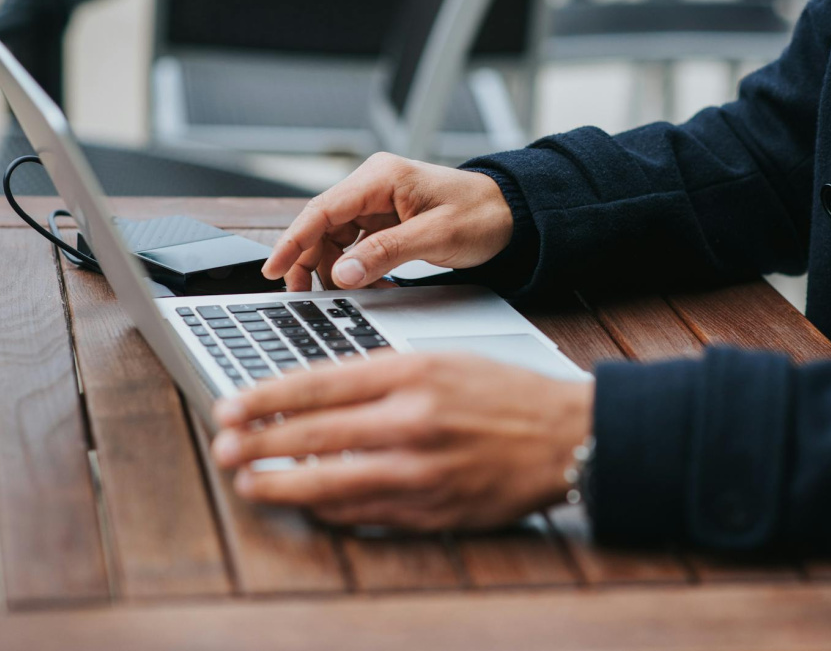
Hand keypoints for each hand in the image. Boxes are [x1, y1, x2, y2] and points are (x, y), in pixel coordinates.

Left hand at [210, 353, 593, 530]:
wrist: (563, 436)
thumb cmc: (504, 393)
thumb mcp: (443, 361)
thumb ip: (381, 376)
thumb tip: (318, 396)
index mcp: (412, 373)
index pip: (320, 384)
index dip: (267, 397)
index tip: (232, 406)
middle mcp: (411, 420)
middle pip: (314, 434)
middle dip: (258, 443)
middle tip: (222, 447)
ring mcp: (420, 470)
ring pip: (331, 483)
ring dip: (283, 485)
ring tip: (249, 482)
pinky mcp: (431, 509)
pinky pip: (365, 513)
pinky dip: (330, 509)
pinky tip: (309, 504)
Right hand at [262, 153, 514, 290]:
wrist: (513, 213)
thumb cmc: (483, 215)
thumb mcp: (436, 236)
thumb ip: (386, 253)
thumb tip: (342, 275)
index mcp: (381, 178)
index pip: (322, 209)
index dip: (293, 240)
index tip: (273, 269)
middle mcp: (373, 186)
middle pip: (322, 225)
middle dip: (310, 261)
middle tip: (304, 296)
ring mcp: (378, 202)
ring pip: (335, 237)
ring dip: (334, 268)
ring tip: (347, 295)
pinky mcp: (386, 219)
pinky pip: (356, 244)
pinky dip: (356, 267)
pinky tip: (368, 286)